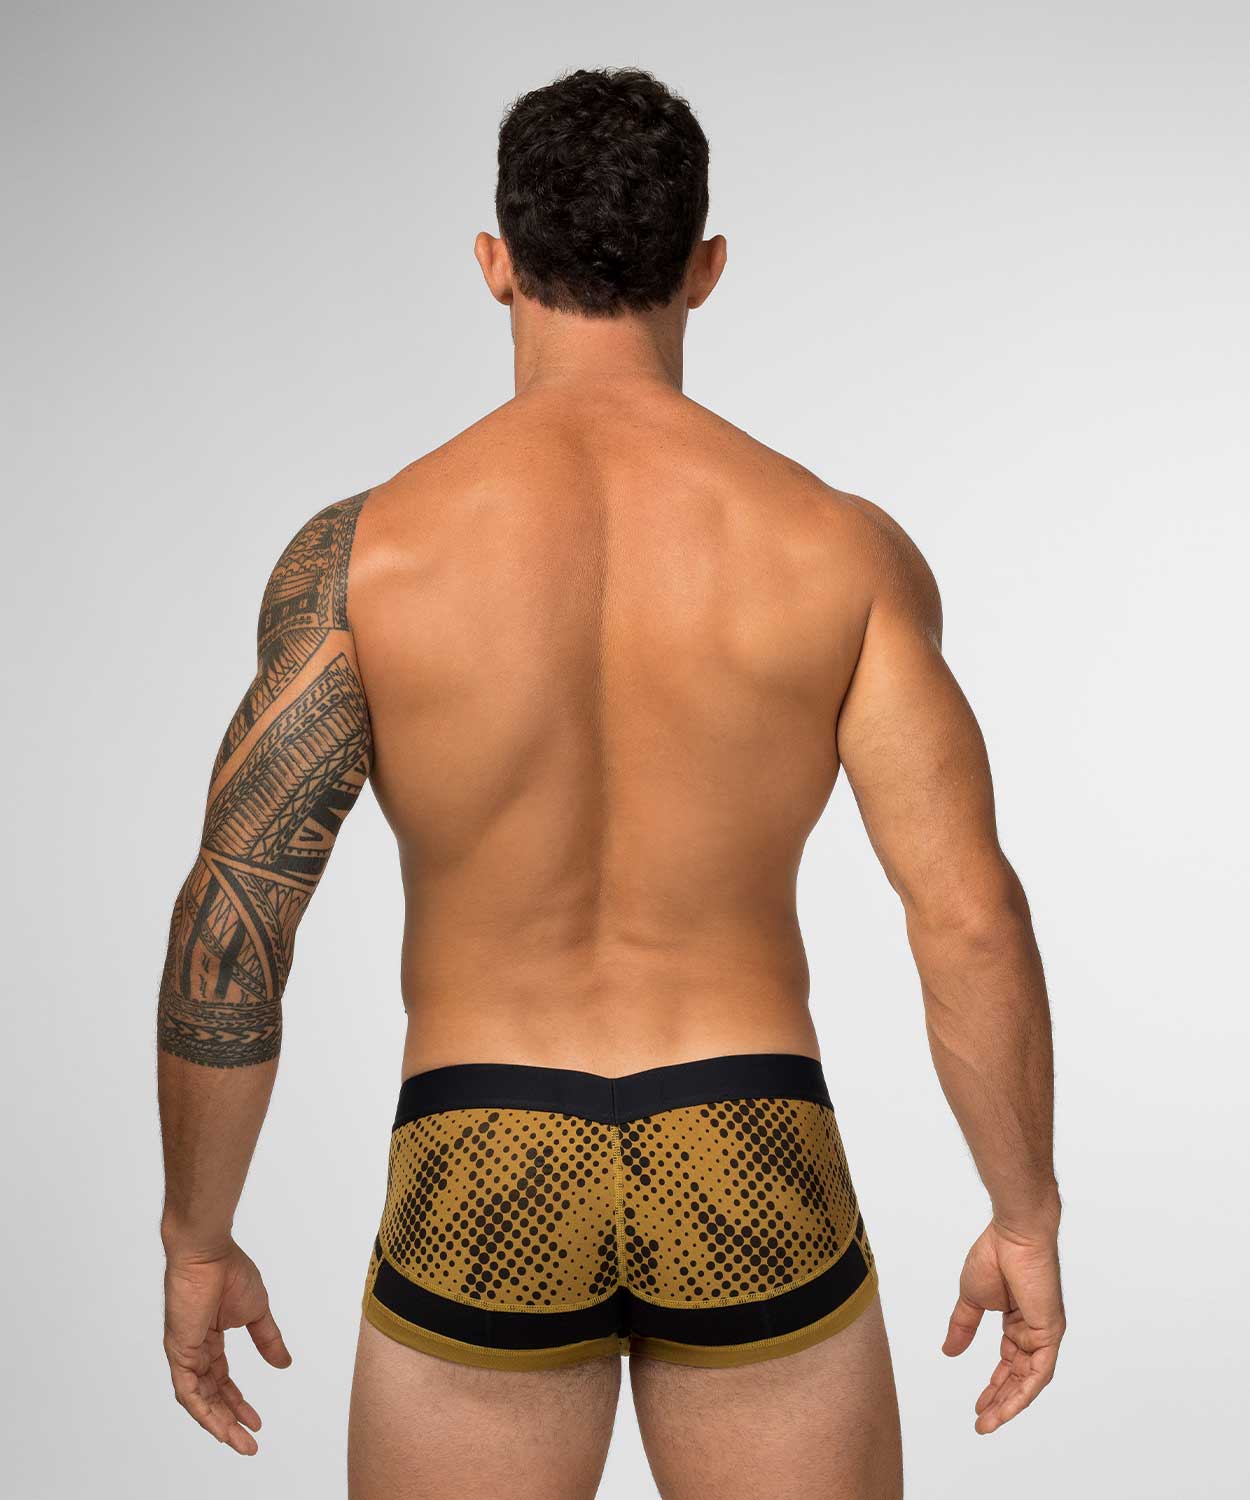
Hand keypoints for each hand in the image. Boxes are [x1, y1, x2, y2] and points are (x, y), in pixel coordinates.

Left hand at [162, 1239, 291, 1454]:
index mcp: (210, 1339)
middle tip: (249, 1444)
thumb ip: (267, 1339)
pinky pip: (188, 1391)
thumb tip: (284, 1363)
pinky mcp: (179, 1351)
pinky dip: (203, 1411)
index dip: (237, 1402)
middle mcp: (194, 1350)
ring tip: (239, 1442)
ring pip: (199, 1400)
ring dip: (218, 1423)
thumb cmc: (230, 1271)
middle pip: (211, 1396)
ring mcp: (184, 1352)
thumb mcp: (257, 1312)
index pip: (221, 1380)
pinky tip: (219, 1427)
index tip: (256, 1422)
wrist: (209, 1253)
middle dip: (230, 1421)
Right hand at [942, 1218, 1064, 1433]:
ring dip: (1010, 1404)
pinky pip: (1039, 1372)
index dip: (994, 1386)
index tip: (977, 1406)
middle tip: (982, 1423)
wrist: (1014, 1235)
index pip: (1007, 1363)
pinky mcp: (1050, 1332)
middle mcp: (1033, 1331)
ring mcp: (1044, 1333)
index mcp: (1017, 1322)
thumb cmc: (995, 1255)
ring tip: (989, 1422)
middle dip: (1000, 1401)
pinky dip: (1024, 1391)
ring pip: (1029, 1380)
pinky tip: (1008, 1407)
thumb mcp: (971, 1298)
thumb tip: (949, 1351)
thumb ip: (963, 1326)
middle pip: (1018, 1377)